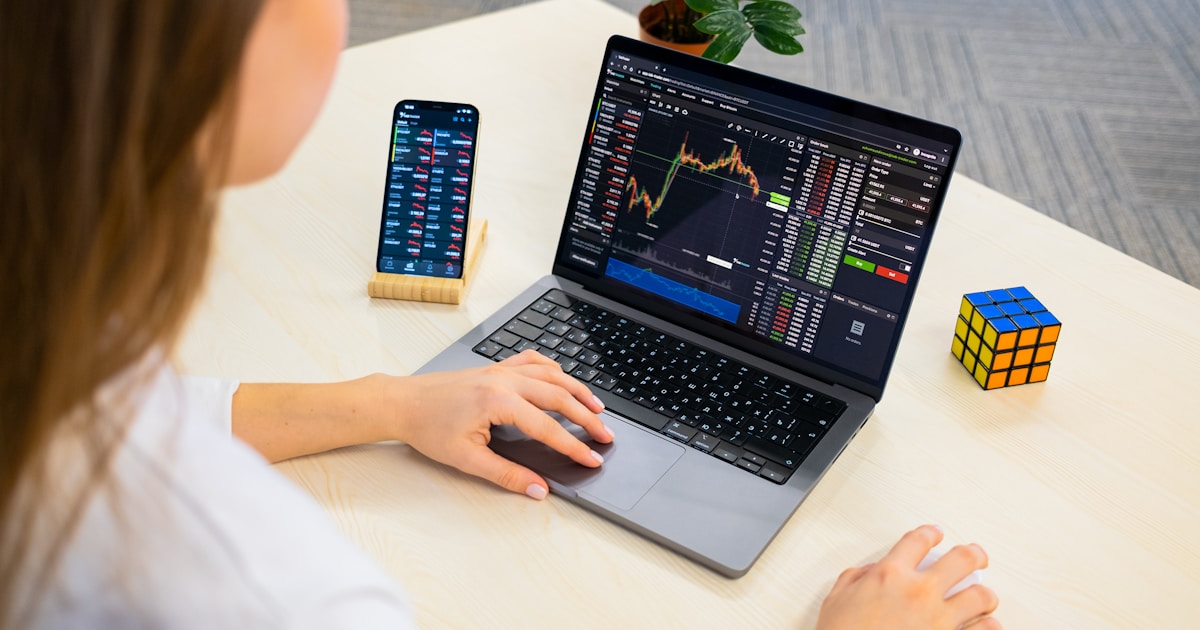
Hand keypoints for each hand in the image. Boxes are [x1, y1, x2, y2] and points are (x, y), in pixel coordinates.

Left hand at [386, 350, 611, 499]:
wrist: (403, 403)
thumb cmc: (428, 427)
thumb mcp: (466, 459)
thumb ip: (506, 475)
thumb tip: (537, 488)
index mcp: (499, 401)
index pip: (548, 427)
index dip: (573, 446)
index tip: (592, 458)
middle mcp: (504, 380)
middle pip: (559, 395)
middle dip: (586, 417)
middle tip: (605, 434)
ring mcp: (501, 370)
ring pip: (551, 374)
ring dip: (577, 390)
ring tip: (596, 407)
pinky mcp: (495, 367)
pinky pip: (533, 361)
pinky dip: (553, 369)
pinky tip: (562, 377)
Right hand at [815, 525, 999, 629]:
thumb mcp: (837, 600)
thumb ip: (856, 578)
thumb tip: (870, 571)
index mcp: (890, 575)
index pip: (917, 541)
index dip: (930, 533)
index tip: (935, 534)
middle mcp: (919, 592)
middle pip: (961, 559)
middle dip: (973, 554)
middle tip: (976, 556)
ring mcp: (939, 619)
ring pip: (981, 595)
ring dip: (984, 594)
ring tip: (984, 596)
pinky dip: (989, 627)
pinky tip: (987, 625)